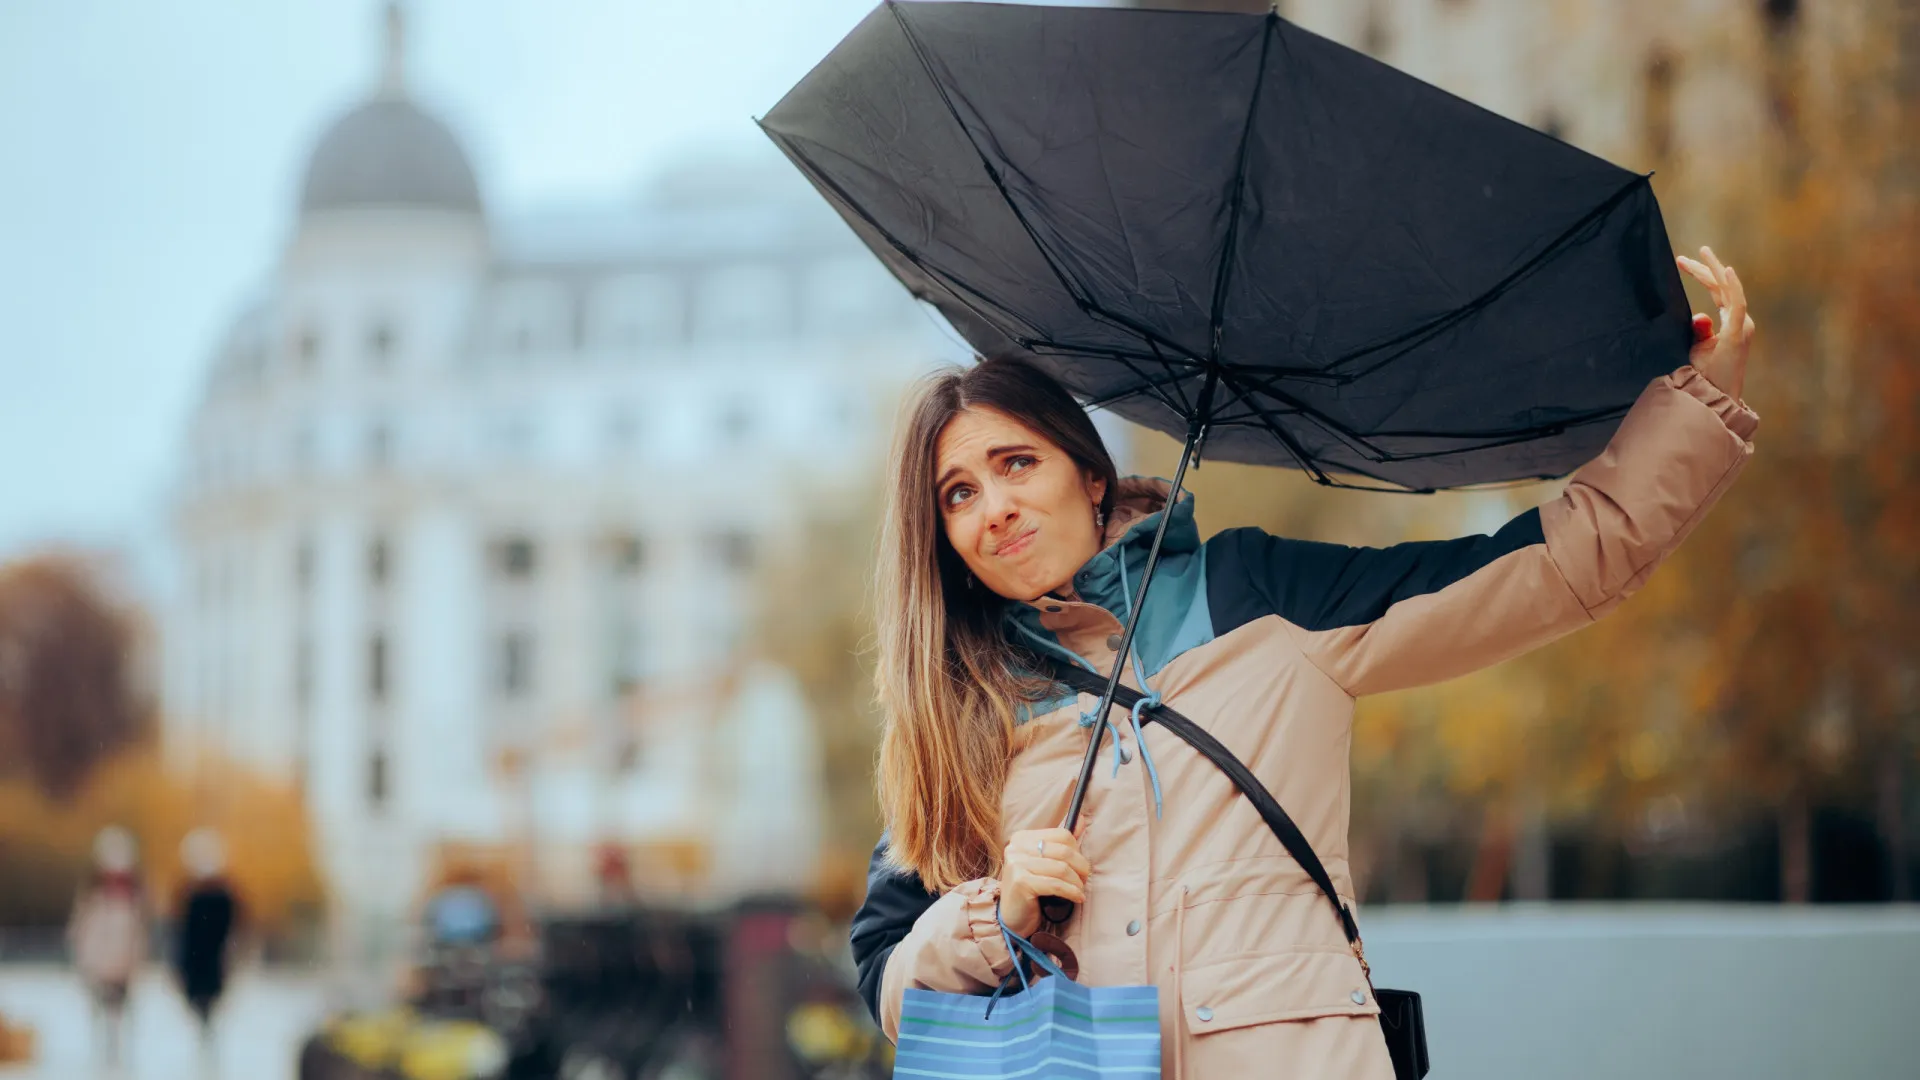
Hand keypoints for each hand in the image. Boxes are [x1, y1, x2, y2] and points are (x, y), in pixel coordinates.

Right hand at [998, 828, 1088, 936]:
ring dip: (1077, 882)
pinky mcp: (1020, 882)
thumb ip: (1061, 842)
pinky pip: (1056, 884)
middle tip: (1084, 881)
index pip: (1062, 835)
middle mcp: (1016, 847)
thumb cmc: (1031, 889)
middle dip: (1081, 867)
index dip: (1077, 851)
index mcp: (1022, 838)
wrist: (1012, 918)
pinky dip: (1071, 892)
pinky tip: (1077, 898)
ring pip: (1061, 868)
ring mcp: (1016, 864)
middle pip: (1064, 851)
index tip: (1080, 866)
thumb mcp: (1045, 863)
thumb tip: (1081, 819)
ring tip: (1079, 891)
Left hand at [1676, 246, 1755, 400]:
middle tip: (1684, 256)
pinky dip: (1732, 286)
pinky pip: (1737, 304)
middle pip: (1722, 287)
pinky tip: (1725, 270)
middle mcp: (1739, 320)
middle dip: (1704, 268)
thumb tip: (1699, 315)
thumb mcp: (1699, 348)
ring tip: (1702, 253)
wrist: (1716, 395)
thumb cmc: (1708, 373)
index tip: (1683, 262)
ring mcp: (1741, 325)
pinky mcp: (1737, 333)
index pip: (1718, 291)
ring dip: (1715, 270)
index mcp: (1731, 321)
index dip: (1703, 274)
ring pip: (1730, 290)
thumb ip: (1700, 330)